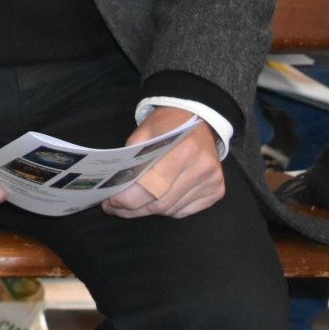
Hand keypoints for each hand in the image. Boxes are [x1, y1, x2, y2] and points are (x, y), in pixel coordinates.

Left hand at [102, 108, 223, 218]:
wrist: (197, 117)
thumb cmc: (166, 125)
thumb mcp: (143, 134)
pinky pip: (183, 211)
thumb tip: (116, 189)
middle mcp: (202, 168)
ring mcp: (212, 182)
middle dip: (133, 208)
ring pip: (170, 210)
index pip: (151, 186)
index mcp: (183, 150)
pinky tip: (156, 199)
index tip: (111, 202)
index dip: (128, 199)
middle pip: (160, 203)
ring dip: (148, 210)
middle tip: (114, 208)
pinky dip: (166, 209)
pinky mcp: (217, 191)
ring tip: (131, 205)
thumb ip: (131, 161)